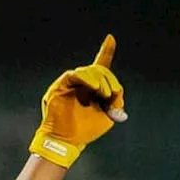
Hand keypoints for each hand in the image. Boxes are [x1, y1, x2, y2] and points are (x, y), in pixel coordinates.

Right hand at [29, 34, 127, 167]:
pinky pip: (75, 74)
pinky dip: (87, 78)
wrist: (67, 141)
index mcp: (93, 88)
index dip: (106, 51)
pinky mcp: (61, 85)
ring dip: (100, 80)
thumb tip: (118, 92)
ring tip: (103, 93)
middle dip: (109, 80)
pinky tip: (94, 87)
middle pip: (99, 69)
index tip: (111, 38)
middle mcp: (82, 83)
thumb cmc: (86, 130)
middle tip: (111, 94)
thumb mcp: (108, 117)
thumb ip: (116, 103)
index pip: (100, 65)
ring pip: (89, 71)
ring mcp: (71, 83)